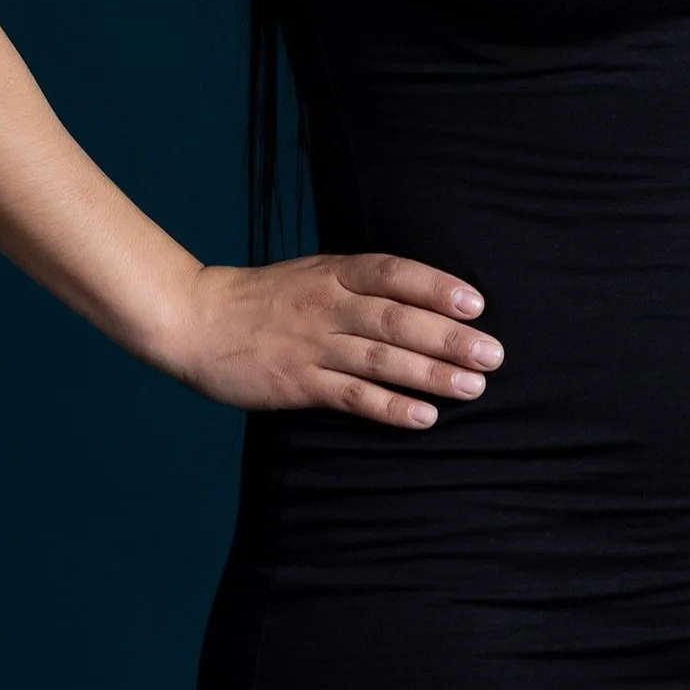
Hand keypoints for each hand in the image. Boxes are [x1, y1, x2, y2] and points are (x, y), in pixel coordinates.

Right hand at [170, 252, 502, 427]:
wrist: (195, 319)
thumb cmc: (265, 298)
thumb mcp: (313, 272)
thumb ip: (362, 282)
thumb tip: (428, 295)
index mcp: (333, 272)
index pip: (393, 273)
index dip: (437, 287)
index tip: (477, 304)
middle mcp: (326, 305)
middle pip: (396, 319)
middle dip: (449, 338)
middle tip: (493, 355)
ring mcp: (311, 345)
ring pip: (381, 360)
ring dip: (431, 374)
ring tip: (473, 387)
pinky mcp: (297, 383)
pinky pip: (351, 397)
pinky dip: (389, 407)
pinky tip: (424, 417)